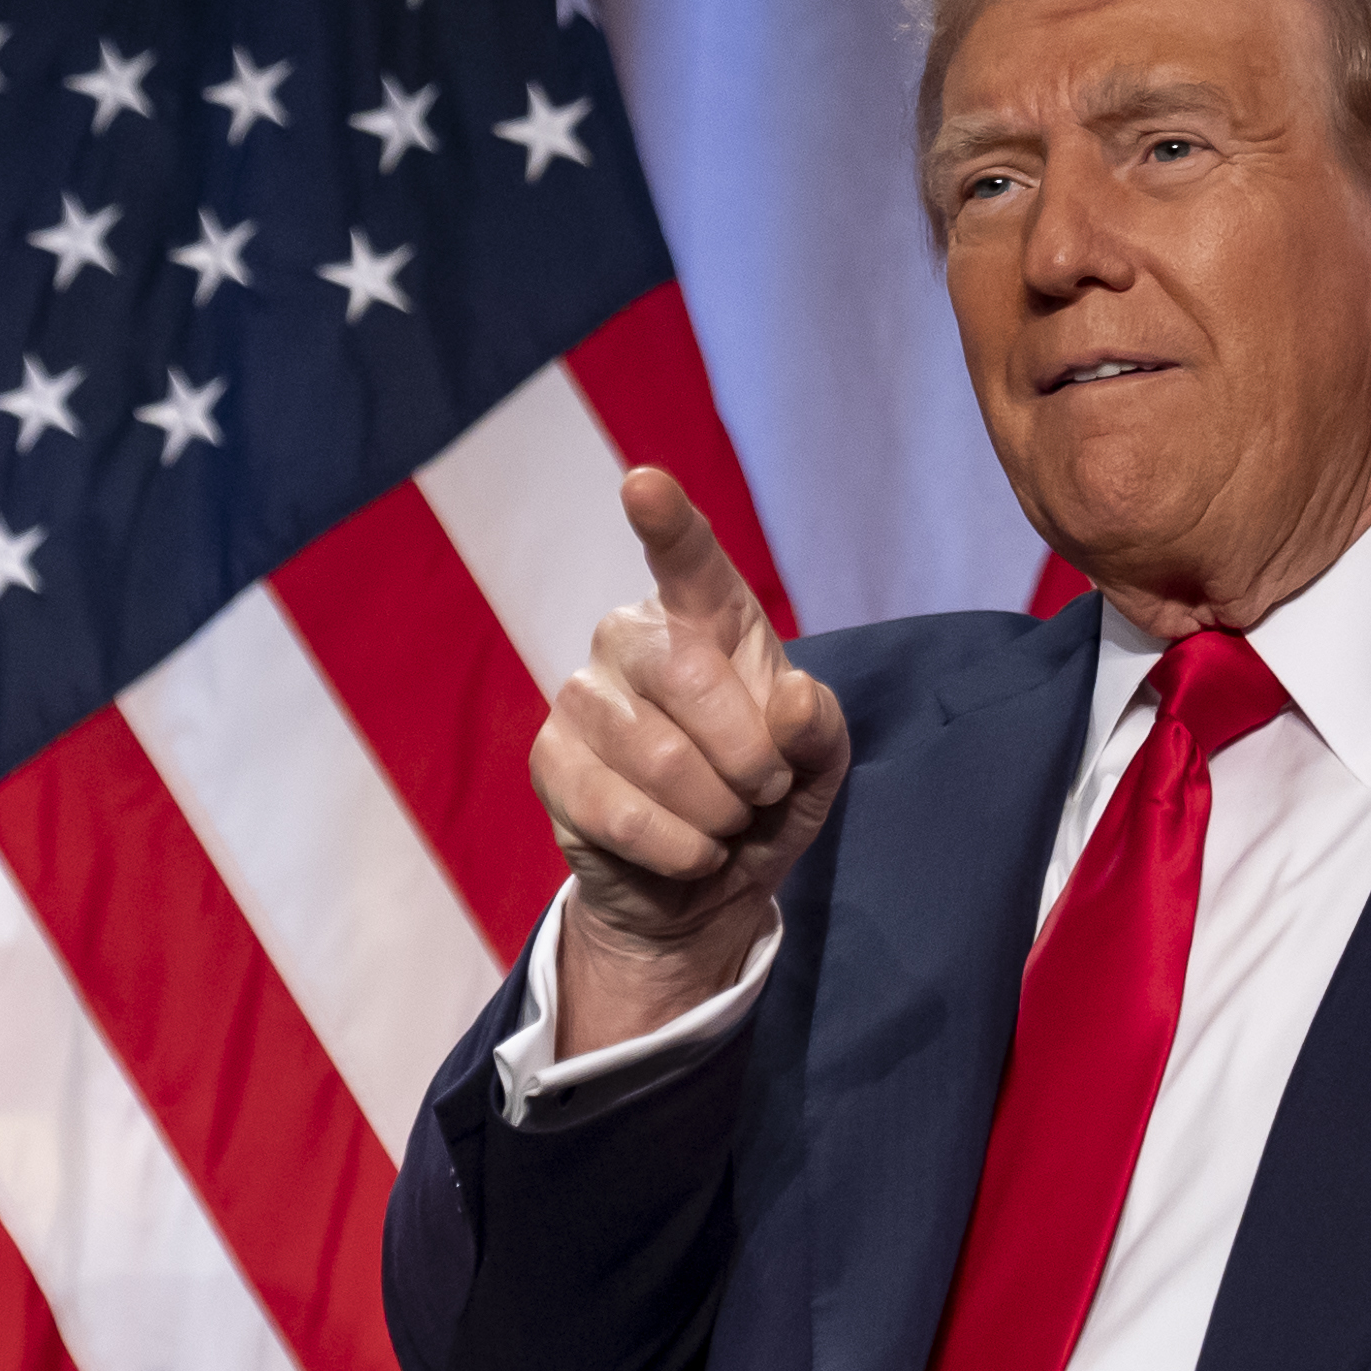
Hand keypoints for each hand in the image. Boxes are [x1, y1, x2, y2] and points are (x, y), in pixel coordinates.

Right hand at [530, 468, 848, 1053]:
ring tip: (724, 823)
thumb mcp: (818, 766)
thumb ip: (821, 729)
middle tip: (764, 792)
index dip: (667, 522)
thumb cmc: (763, 800)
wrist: (702, 885)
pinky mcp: (549, 761)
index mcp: (705, 616)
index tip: (644, 485)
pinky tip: (687, 852)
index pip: (688, 558)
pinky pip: (623, 813)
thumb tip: (795, 699)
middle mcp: (630, 637)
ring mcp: (579, 696)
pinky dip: (679, 850)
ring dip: (719, 814)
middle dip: (751, 757)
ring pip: (663, 758)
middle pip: (691, 676)